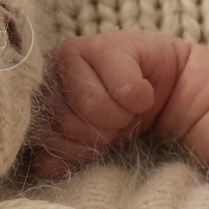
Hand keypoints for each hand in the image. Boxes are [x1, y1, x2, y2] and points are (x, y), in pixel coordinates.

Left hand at [30, 30, 185, 177]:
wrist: (169, 92)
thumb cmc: (125, 119)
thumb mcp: (94, 144)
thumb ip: (66, 154)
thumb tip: (42, 164)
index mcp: (39, 101)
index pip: (44, 137)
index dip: (75, 148)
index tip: (95, 141)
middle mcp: (49, 74)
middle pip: (66, 123)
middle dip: (99, 133)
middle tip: (115, 122)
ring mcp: (73, 54)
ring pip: (93, 106)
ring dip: (121, 117)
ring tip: (127, 108)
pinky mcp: (107, 44)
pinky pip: (125, 90)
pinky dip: (142, 100)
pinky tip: (143, 91)